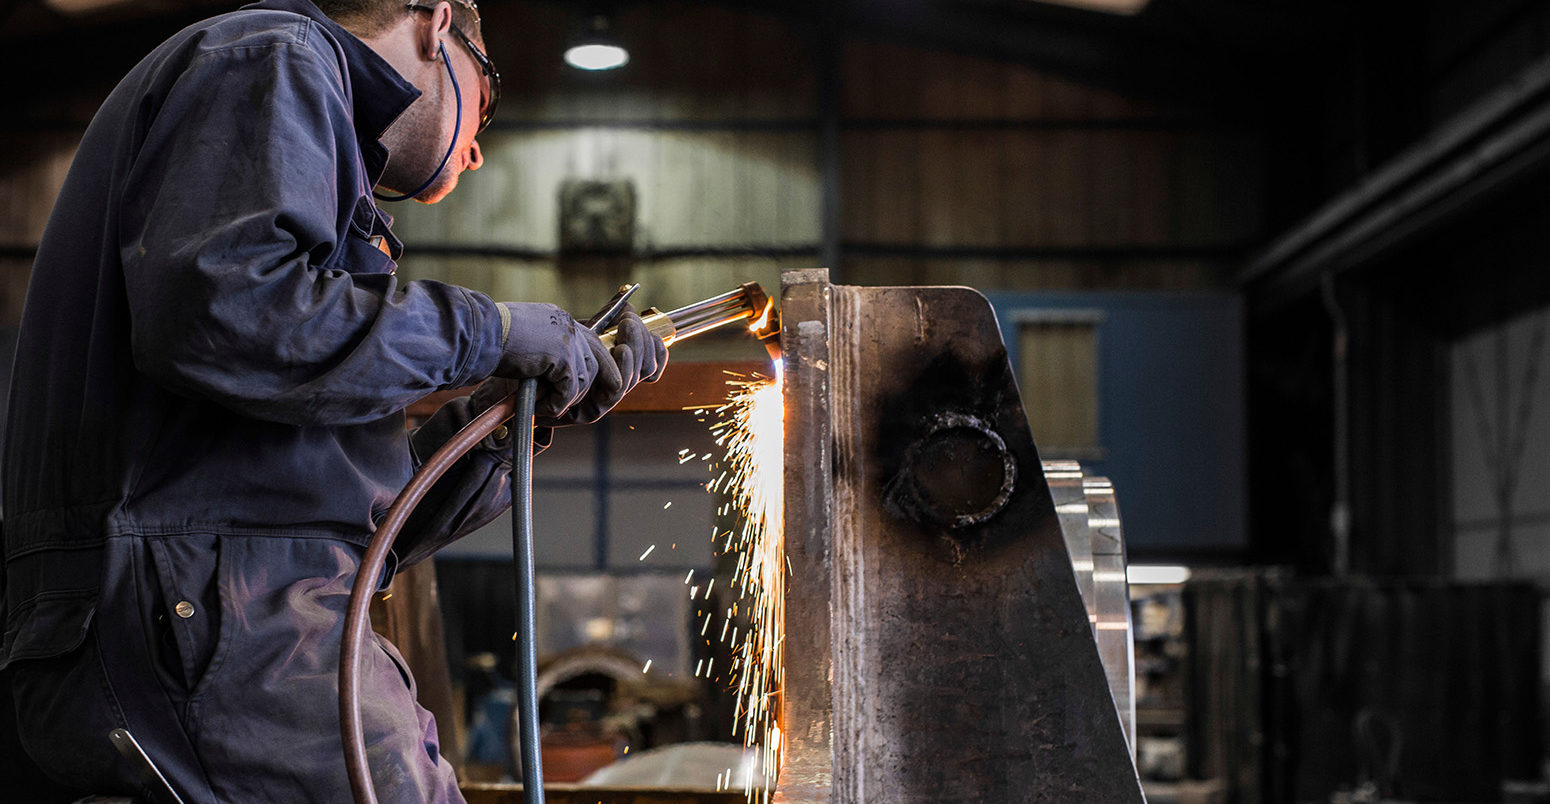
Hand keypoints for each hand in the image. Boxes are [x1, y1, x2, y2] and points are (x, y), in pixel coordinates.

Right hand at [494, 302, 617, 421]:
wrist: (477, 334)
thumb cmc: (489, 339)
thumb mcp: (524, 339)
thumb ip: (544, 349)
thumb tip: (553, 373)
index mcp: (559, 319)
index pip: (589, 343)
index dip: (588, 367)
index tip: (580, 387)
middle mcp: (568, 326)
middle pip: (594, 361)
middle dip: (584, 388)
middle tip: (561, 405)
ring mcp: (568, 340)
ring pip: (583, 380)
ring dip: (564, 399)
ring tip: (541, 406)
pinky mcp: (562, 357)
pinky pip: (569, 390)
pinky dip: (555, 404)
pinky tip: (537, 407)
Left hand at [553, 304, 668, 424]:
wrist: (519, 366)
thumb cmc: (546, 350)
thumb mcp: (582, 332)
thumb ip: (607, 321)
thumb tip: (629, 304)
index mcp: (618, 368)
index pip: (652, 360)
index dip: (654, 343)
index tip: (637, 318)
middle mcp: (614, 384)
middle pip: (648, 366)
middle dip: (643, 339)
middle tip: (629, 320)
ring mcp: (604, 399)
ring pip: (636, 378)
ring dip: (636, 349)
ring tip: (626, 327)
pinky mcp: (590, 411)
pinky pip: (615, 392)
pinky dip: (623, 370)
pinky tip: (620, 350)